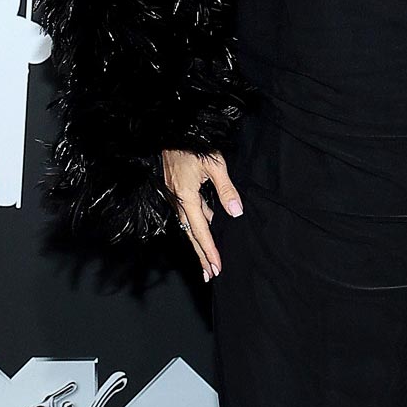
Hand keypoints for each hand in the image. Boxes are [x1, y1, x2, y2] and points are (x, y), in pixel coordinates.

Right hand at [161, 149, 243, 281]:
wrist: (171, 131)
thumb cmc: (193, 145)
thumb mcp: (215, 164)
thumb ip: (226, 189)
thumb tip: (235, 212)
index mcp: (186, 197)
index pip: (200, 231)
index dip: (209, 251)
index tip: (216, 267)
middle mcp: (178, 201)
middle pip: (191, 235)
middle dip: (201, 256)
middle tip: (209, 275)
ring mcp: (176, 197)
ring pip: (189, 226)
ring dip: (199, 243)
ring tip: (208, 260)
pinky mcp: (177, 192)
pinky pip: (189, 214)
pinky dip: (198, 226)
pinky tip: (207, 228)